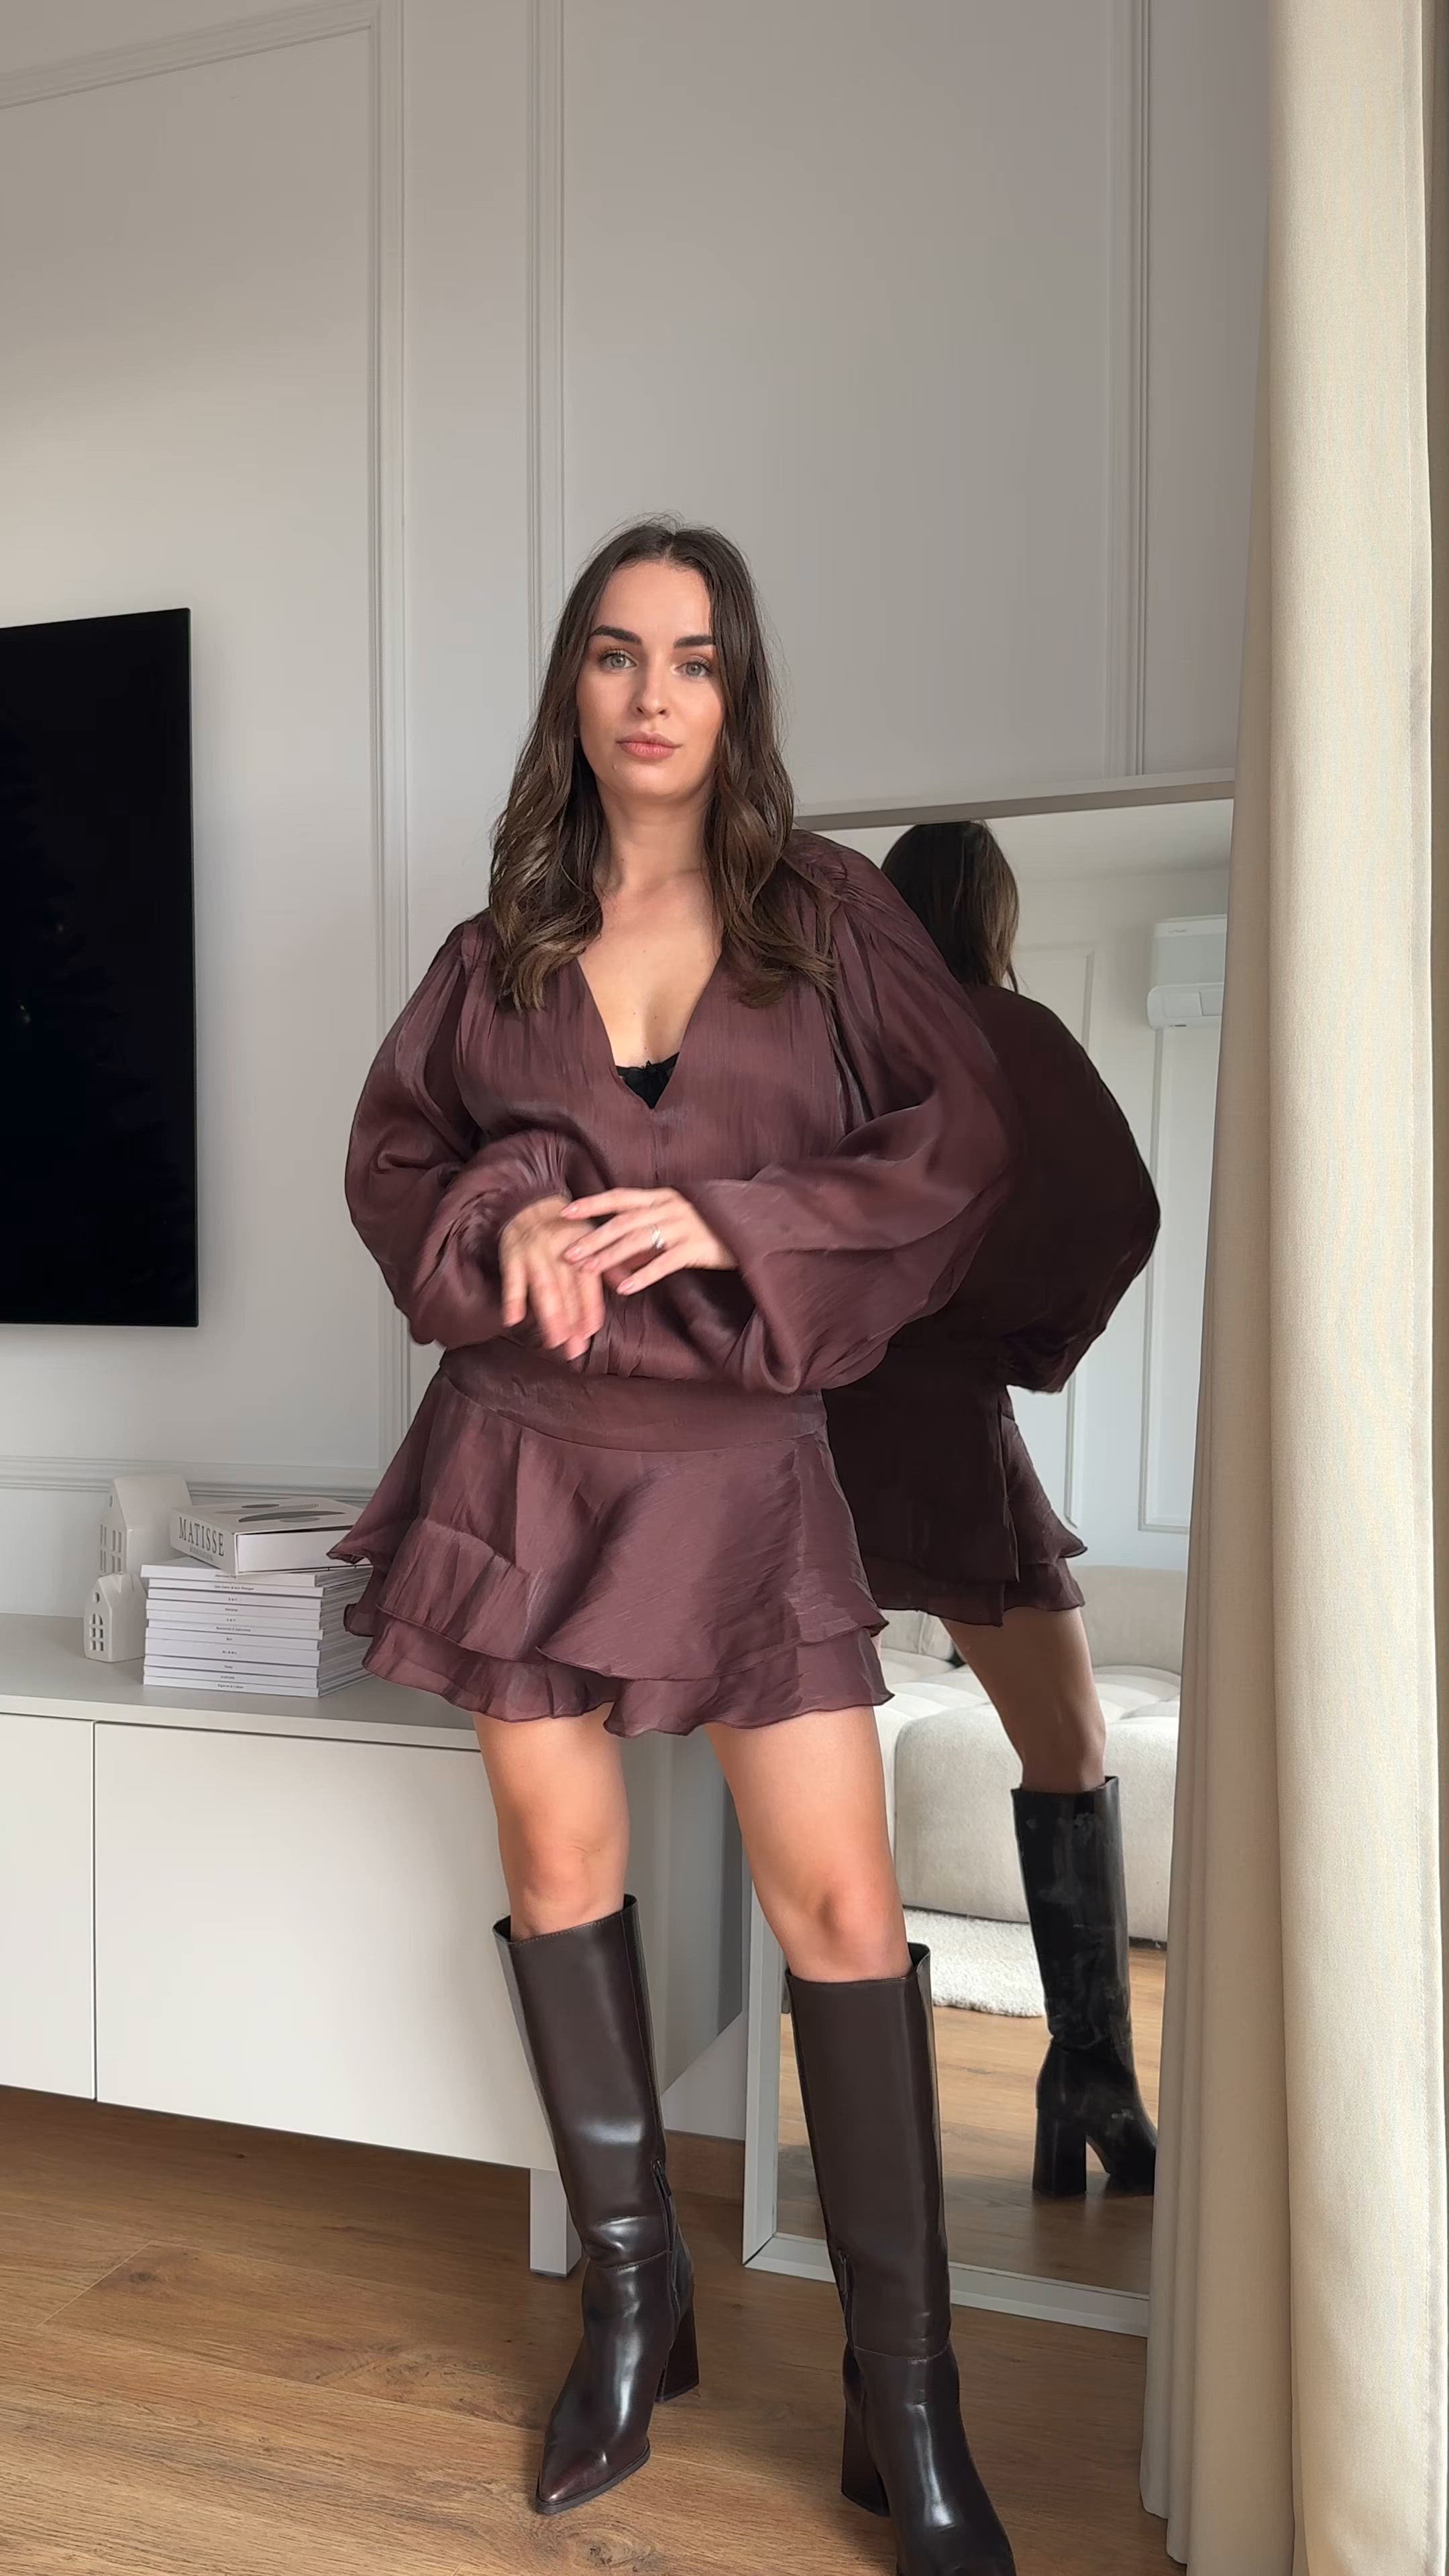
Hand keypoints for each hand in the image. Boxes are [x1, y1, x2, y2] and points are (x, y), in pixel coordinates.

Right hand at [499, 1195, 604, 1359]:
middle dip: (570, 1321)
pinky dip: (511, 1299)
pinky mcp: (512, 1257)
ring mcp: (534, 1255)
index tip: (591, 1330)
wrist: (529, 1205)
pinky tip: (513, 1320)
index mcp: (581, 1248)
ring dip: (548, 1316)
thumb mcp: (591, 1239)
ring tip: (553, 1341)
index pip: (587, 1283)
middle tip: (575, 1349)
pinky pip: (511, 1280)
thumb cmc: (566, 1229)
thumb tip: (627, 1285)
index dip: (589, 1307)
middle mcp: (559, 1252)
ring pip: (543, 1289)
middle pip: (566, 1291)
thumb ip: (608, 1264)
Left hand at [560, 1188, 735, 1292]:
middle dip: (593, 1237)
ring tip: (587, 1271)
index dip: (592, 1204)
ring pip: (638, 1240)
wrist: (753, 1229)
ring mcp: (683, 1225)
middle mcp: (669, 1207)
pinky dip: (643, 1275)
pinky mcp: (697, 1247)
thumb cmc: (710, 1228)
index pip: (619, 1197)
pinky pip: (665, 1262)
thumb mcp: (676, 1225)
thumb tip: (617, 1259)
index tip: (565, 1213)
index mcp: (662, 1197)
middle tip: (567, 1253)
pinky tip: (625, 1289)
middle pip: (623, 1221)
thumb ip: (648, 1237)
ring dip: (610, 1256)